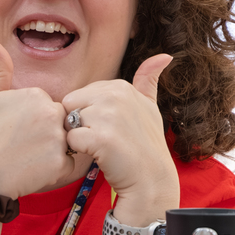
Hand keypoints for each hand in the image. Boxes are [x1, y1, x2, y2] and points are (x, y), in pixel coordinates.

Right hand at [0, 40, 73, 198]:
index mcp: (36, 94)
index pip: (46, 105)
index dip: (32, 120)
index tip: (14, 131)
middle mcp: (50, 113)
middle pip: (59, 121)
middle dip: (45, 133)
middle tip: (20, 146)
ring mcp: (57, 138)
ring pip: (66, 141)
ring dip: (52, 150)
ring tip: (26, 157)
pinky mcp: (61, 163)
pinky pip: (68, 164)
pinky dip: (55, 169)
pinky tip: (33, 169)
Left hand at [61, 54, 179, 224]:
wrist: (151, 179)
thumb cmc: (146, 144)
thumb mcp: (150, 107)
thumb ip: (148, 80)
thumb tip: (164, 55)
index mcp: (121, 86)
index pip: (82, 94)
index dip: (90, 114)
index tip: (111, 127)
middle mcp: (115, 96)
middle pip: (72, 104)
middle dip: (80, 123)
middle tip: (103, 138)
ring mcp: (108, 116)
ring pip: (70, 121)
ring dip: (80, 137)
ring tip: (102, 147)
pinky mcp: (101, 138)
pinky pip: (71, 139)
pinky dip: (79, 151)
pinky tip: (99, 155)